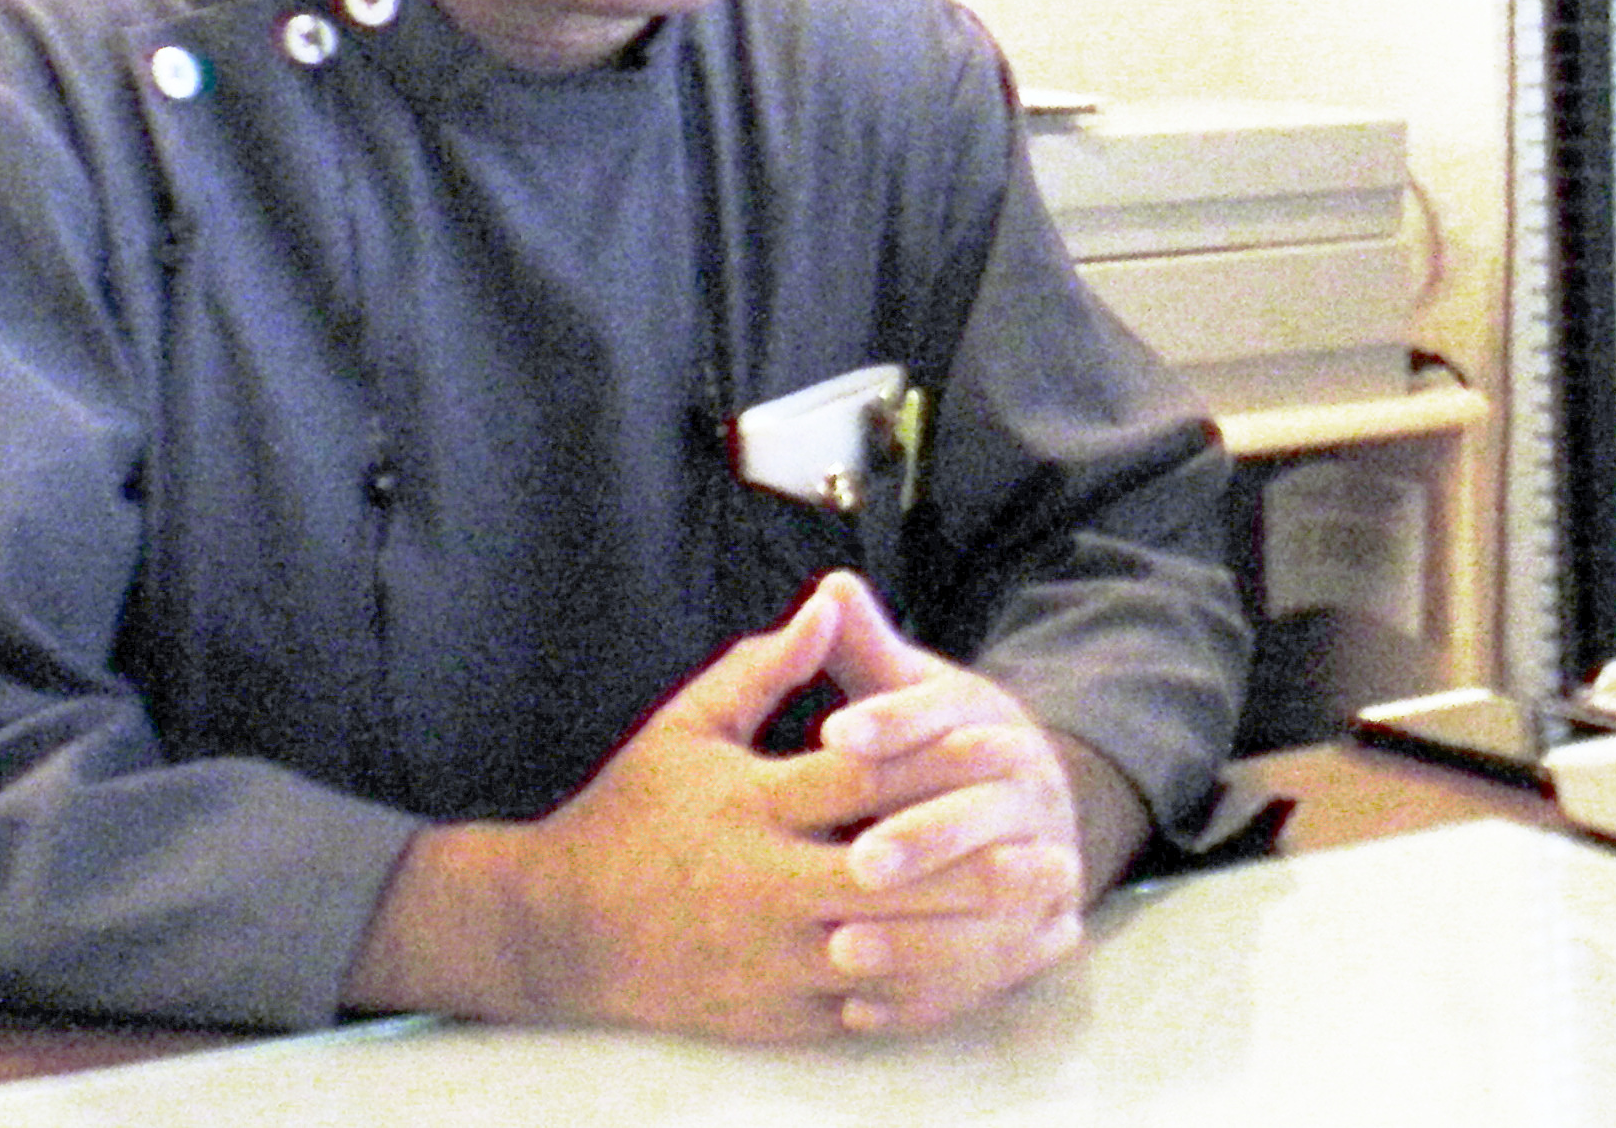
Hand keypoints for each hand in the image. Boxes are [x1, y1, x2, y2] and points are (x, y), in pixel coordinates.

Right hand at [343, 573, 1123, 1040]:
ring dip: (979, 941)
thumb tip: (830, 599)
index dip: (942, 761)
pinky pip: (868, 1012)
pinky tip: (987, 978)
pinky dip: (934, 996)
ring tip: (1047, 921)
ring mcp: (772, 959)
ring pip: (895, 956)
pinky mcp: (773, 1015)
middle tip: (1057, 850)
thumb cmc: (631, 813)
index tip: (1011, 749)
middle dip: (981, 867)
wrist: (558, 930)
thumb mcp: (687, 725)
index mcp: (752, 804)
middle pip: (895, 876)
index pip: (865, 778)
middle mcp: (767, 885)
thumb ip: (766, 668)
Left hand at [807, 571, 1090, 1033]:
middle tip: (857, 861)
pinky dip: (927, 993)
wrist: (1036, 812)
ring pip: (990, 902)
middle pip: (981, 813)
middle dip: (922, 839)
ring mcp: (1043, 866)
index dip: (895, 724)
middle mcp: (1028, 791)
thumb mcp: (911, 691)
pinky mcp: (1035, 934)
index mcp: (994, 723)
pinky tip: (859, 1008)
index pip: (951, 717)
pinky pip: (987, 972)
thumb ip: (868, 650)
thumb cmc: (940, 746)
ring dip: (922, 932)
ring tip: (842, 950)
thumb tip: (831, 586)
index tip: (833, 733)